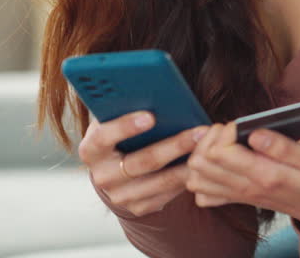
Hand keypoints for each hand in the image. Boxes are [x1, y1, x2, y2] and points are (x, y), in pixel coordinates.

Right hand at [78, 110, 202, 217]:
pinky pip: (168, 194)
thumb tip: (154, 91)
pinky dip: (187, 178)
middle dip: (174, 145)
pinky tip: (203, 164)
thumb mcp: (113, 120)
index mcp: (91, 150)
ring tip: (209, 147)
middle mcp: (102, 176)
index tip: (151, 115)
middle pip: (142, 161)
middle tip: (199, 131)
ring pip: (161, 181)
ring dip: (188, 163)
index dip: (125, 126)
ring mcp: (120, 196)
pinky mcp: (138, 208)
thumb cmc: (118, 134)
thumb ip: (124, 107)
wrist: (113, 171)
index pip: (104, 137)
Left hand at [185, 122, 299, 240]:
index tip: (244, 122)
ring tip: (224, 140)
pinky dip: (203, 174)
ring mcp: (243, 196)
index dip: (227, 130)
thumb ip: (286, 147)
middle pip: (202, 162)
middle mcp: (250, 188)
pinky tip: (219, 160)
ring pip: (197, 176)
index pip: (222, 152)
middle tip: (232, 127)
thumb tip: (255, 134)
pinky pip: (204, 192)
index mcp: (270, 175)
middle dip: (211, 137)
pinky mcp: (240, 199)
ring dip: (203, 153)